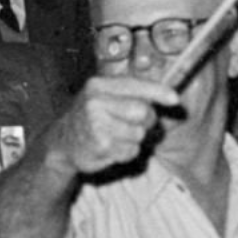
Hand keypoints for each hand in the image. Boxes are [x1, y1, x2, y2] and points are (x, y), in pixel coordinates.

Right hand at [47, 74, 180, 175]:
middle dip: (145, 120)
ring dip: (133, 139)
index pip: (135, 85)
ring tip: (115, 136)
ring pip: (138, 134)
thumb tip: (171, 96)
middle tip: (133, 123)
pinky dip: (126, 152)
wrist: (62, 142)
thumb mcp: (105, 96)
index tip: (175, 99)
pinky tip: (111, 146)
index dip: (158, 92)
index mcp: (99, 85)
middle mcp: (95, 102)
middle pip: (142, 111)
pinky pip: (131, 150)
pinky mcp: (100, 145)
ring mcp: (96, 124)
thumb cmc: (91, 116)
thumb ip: (133, 94)